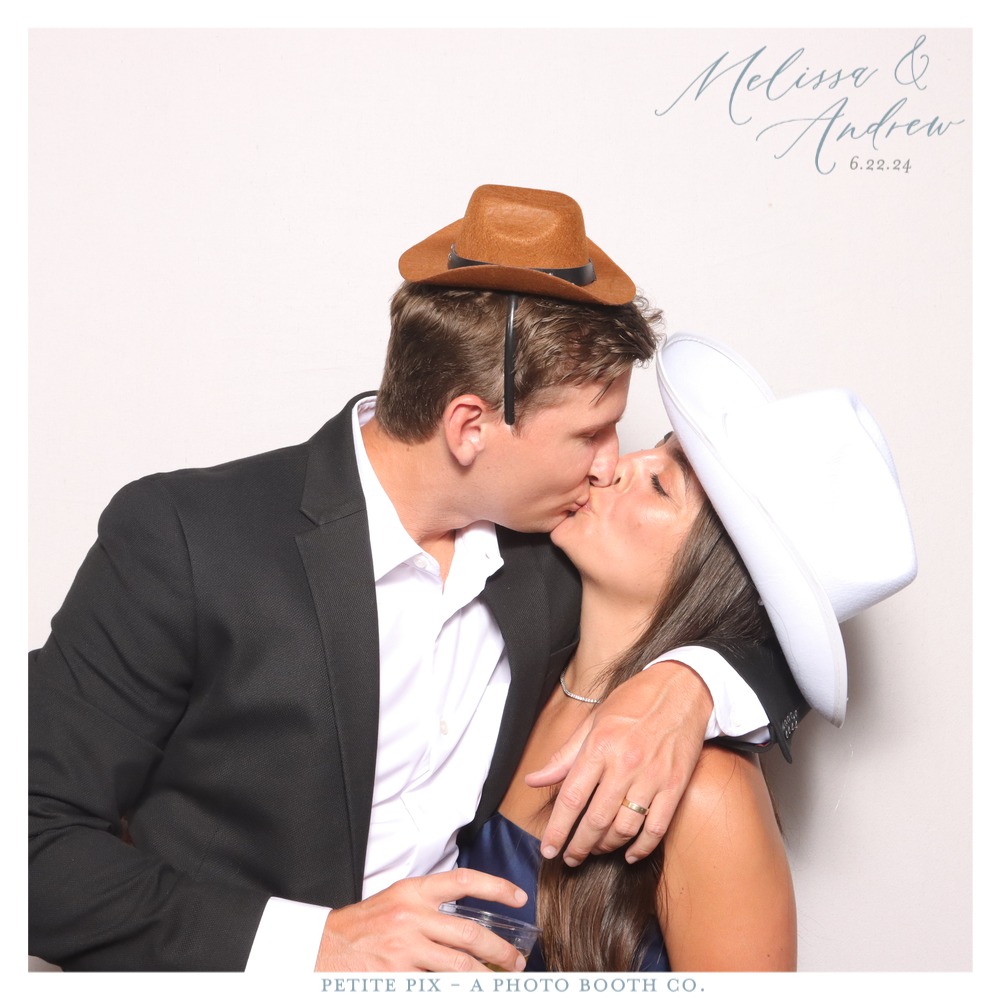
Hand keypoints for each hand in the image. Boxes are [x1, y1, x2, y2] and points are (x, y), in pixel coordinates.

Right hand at [314, 868, 528, 971]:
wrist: (322, 947)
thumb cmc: (364, 926)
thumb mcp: (397, 901)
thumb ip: (430, 906)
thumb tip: (471, 926)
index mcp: (413, 891)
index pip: (463, 880)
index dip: (495, 887)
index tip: (519, 897)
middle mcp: (411, 916)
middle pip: (470, 933)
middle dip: (500, 950)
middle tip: (516, 960)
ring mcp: (404, 948)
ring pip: (459, 967)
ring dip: (485, 978)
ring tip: (498, 984)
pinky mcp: (396, 976)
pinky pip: (436, 987)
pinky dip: (455, 991)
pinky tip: (466, 992)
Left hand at [525, 659, 712, 865]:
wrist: (680, 690)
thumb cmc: (632, 703)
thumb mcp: (593, 722)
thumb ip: (564, 757)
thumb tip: (533, 780)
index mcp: (599, 747)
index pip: (571, 798)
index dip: (557, 829)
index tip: (548, 849)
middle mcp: (624, 764)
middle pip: (596, 820)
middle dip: (579, 846)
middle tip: (569, 858)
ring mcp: (652, 777)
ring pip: (624, 828)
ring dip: (606, 847)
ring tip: (595, 850)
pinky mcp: (675, 786)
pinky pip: (656, 828)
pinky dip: (642, 848)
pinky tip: (629, 854)